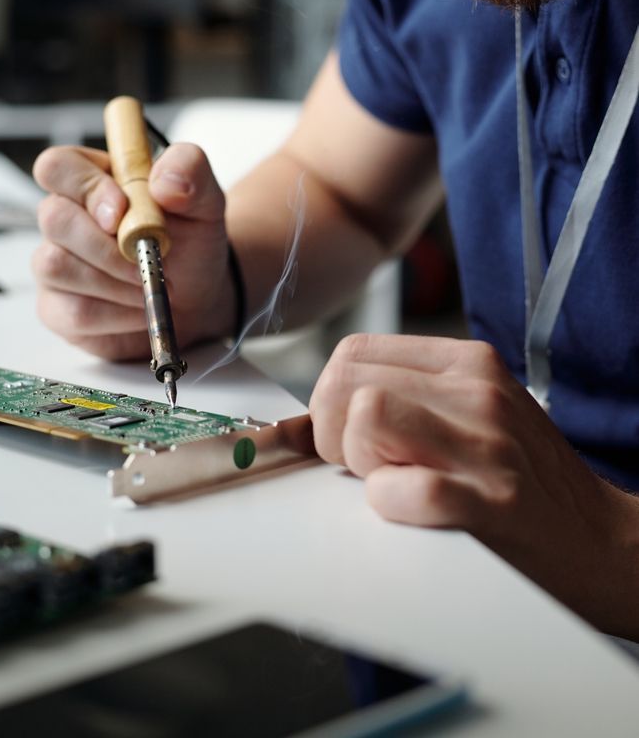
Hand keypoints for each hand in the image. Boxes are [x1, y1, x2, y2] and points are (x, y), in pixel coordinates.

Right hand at [32, 143, 232, 360]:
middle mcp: (64, 216)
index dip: (86, 187)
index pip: (57, 166)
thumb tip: (163, 181)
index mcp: (92, 177)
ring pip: (56, 267)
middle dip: (108, 246)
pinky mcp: (57, 308)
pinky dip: (116, 315)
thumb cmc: (190, 241)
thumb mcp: (204, 199)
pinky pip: (72, 312)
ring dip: (115, 281)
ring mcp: (53, 261)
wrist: (197, 296)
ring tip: (150, 284)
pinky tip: (139, 308)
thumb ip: (189, 169)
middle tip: (151, 259)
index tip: (124, 211)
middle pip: (54, 218)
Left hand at [310, 333, 638, 636]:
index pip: (353, 351)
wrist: (601, 541)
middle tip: (366, 466)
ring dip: (358, 463)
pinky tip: (413, 510)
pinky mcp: (490, 504)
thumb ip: (389, 404)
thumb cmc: (524, 480)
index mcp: (467, 363)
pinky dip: (389, 504)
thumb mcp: (468, 416)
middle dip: (331, 432)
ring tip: (391, 483)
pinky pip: (404, 489)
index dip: (331, 399)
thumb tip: (292, 428)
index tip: (350, 436)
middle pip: (345, 382)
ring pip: (365, 418)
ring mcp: (486, 446)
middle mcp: (476, 392)